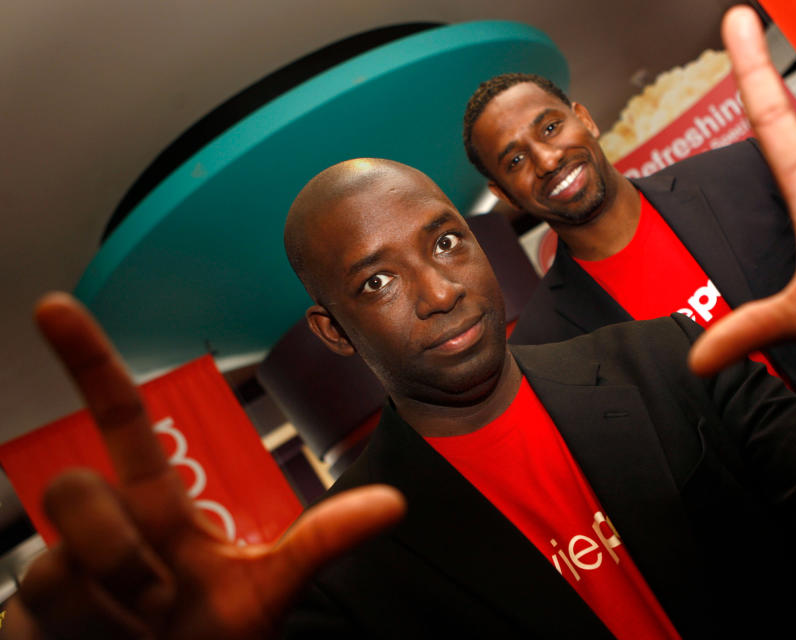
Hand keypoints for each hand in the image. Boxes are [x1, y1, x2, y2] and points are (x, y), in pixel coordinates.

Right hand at [13, 293, 404, 638]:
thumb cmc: (213, 637)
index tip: (57, 308)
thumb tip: (392, 504)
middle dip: (116, 551)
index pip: (121, 422)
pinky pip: (39, 614)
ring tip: (142, 634)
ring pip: (57, 566)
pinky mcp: (25, 619)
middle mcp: (102, 529)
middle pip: (71, 491)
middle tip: (161, 600)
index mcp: (158, 505)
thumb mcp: (269, 590)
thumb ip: (319, 545)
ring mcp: (57, 575)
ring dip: (112, 613)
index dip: (90, 362)